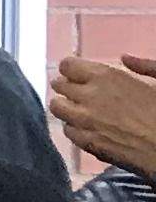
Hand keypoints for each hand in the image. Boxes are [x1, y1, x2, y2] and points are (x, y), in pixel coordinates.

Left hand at [51, 54, 155, 179]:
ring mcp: (86, 121)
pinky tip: (89, 128)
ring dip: (67, 106)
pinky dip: (75, 128)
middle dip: (67, 86)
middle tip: (78, 92)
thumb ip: (144, 66)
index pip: (67, 65)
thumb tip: (125, 57)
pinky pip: (68, 131)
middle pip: (58, 85)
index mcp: (106, 77)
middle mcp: (89, 96)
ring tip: (80, 109)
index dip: (73, 69)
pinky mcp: (88, 143)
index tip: (80, 74)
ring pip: (57, 108)